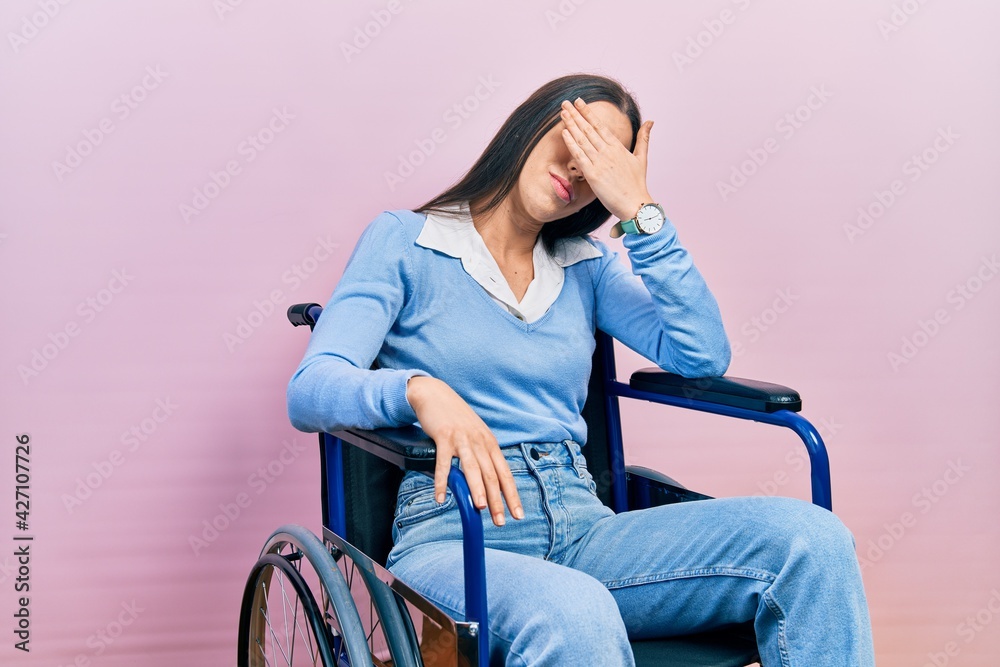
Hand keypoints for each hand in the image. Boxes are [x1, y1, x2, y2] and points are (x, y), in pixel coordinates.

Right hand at [406, 376, 523, 526]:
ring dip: (477, 489)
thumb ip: (480, 457)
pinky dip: (442, 481)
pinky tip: (441, 497)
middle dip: (498, 500)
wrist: (436, 395)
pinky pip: (443, 463)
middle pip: (492, 475)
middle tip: (500, 521)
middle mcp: (480, 442)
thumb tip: (486, 483)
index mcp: (490, 443)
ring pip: (472, 468)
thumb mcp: (475, 436)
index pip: (505, 473)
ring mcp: (462, 439)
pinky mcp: (444, 437)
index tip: (518, 514)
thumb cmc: (456, 419)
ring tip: (480, 508)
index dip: (512, 495)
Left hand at [559, 97, 653, 220]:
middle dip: (575, 115)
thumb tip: (650, 121)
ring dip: (571, 125)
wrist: (635, 204)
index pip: (599, 125)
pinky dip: (571, 143)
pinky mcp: (593, 174)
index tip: (578, 102)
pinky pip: (579, 155)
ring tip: (562, 112)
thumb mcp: (642, 158)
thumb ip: (644, 138)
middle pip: (588, 129)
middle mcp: (608, 152)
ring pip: (582, 139)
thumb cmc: (637, 183)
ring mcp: (600, 162)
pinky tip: (564, 132)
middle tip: (565, 102)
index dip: (588, 113)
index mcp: (618, 147)